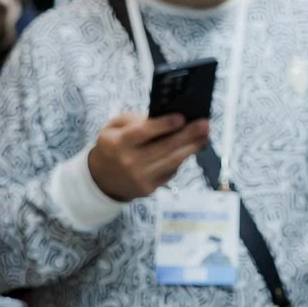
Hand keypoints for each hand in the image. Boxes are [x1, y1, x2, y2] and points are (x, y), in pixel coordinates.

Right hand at [85, 110, 210, 200]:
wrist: (102, 179)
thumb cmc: (112, 146)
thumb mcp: (113, 128)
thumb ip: (134, 120)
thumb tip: (163, 117)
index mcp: (118, 143)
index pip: (144, 133)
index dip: (164, 125)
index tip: (182, 117)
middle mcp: (129, 162)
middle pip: (164, 147)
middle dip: (188, 135)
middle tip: (204, 124)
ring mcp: (140, 178)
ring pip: (172, 161)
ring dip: (192, 148)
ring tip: (204, 136)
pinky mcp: (149, 189)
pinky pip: (171, 172)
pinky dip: (182, 159)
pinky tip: (191, 149)